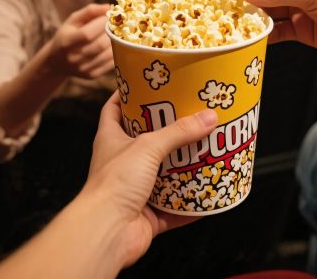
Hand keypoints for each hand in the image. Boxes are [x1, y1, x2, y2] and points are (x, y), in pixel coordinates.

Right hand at [47, 5, 113, 78]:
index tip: (108, 16)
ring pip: (108, 54)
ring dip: (117, 42)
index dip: (101, 23)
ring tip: (117, 33)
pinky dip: (116, 52)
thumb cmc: (67, 35)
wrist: (57, 61)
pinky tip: (115, 44)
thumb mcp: (73, 20)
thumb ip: (90, 11)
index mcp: (67, 42)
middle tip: (116, 24)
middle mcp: (74, 58)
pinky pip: (110, 63)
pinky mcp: (91, 75)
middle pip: (100, 45)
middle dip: (112, 32)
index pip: (87, 34)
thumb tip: (109, 7)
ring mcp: (83, 69)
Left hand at [82, 93, 217, 268]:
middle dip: (166, 131)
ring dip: (182, 167)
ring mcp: (134, 190)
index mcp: (111, 139)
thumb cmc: (114, 182)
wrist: (106, 232)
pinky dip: (192, 204)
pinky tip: (210, 194)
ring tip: (205, 150)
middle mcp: (121, 163)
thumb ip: (178, 132)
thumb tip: (209, 116)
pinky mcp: (148, 215)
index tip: (148, 83)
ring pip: (162, 175)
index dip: (128, 95)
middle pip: (145, 141)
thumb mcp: (147, 146)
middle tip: (189, 115)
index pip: (115, 110)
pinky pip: (175, 208)